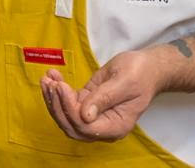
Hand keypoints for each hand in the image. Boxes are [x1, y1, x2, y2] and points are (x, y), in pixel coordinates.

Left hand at [39, 49, 161, 141]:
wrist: (148, 67)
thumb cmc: (140, 73)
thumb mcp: (123, 82)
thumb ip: (104, 98)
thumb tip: (84, 115)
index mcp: (116, 126)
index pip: (85, 127)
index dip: (69, 109)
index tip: (62, 87)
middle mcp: (104, 125)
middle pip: (72, 126)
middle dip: (57, 106)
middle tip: (50, 84)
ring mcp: (95, 115)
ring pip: (67, 116)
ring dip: (53, 99)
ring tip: (47, 79)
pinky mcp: (88, 103)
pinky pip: (69, 103)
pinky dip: (58, 91)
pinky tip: (52, 76)